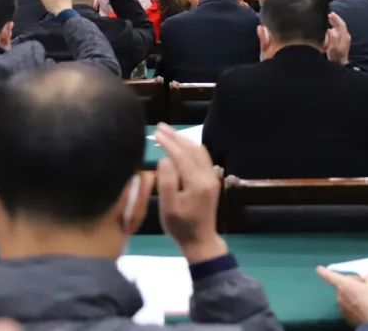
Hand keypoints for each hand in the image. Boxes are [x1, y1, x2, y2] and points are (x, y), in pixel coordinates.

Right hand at [154, 123, 227, 263]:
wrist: (201, 241)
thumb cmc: (180, 227)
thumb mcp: (168, 209)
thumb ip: (167, 182)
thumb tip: (165, 159)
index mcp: (196, 183)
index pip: (181, 155)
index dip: (168, 142)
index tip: (155, 133)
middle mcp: (207, 177)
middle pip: (191, 149)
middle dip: (175, 136)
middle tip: (160, 127)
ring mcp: (212, 178)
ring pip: (199, 151)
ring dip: (184, 140)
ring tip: (169, 133)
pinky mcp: (212, 181)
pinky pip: (203, 157)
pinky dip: (192, 147)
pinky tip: (183, 146)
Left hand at [316, 267, 367, 325]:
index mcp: (344, 285)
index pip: (330, 276)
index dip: (325, 271)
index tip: (319, 269)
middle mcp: (340, 296)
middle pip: (343, 286)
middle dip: (353, 284)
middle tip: (367, 287)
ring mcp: (343, 309)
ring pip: (347, 297)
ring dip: (354, 295)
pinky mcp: (347, 318)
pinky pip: (350, 307)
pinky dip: (356, 306)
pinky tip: (367, 308)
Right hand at [324, 12, 351, 63]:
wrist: (340, 64)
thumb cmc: (336, 57)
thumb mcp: (333, 48)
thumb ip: (332, 38)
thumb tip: (330, 30)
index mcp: (344, 36)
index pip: (341, 24)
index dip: (336, 18)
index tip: (331, 13)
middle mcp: (346, 36)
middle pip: (341, 25)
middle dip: (335, 19)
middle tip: (329, 15)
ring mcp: (345, 39)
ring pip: (341, 28)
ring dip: (335, 23)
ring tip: (329, 20)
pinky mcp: (343, 42)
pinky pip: (339, 32)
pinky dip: (335, 28)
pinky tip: (330, 28)